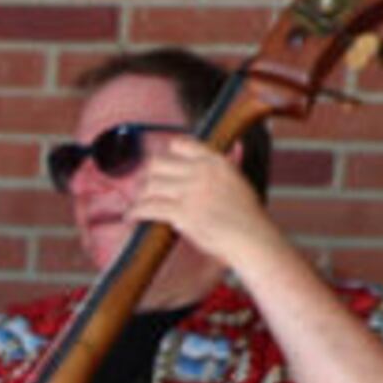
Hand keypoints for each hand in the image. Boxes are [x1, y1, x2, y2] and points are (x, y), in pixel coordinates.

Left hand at [123, 134, 285, 280]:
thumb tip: (194, 172)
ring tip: (139, 205)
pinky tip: (131, 217)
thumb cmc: (247, 217)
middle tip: (146, 190)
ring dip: (141, 196)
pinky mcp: (181, 212)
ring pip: (150, 185)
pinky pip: (148, 207)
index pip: (182, 145)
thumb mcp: (236, 183)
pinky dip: (135, 212)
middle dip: (149, 177)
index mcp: (217, 162)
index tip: (160, 166)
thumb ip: (216, 174)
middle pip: (158, 164)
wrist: (252, 238)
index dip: (167, 155)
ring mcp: (191, 191)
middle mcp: (202, 172)